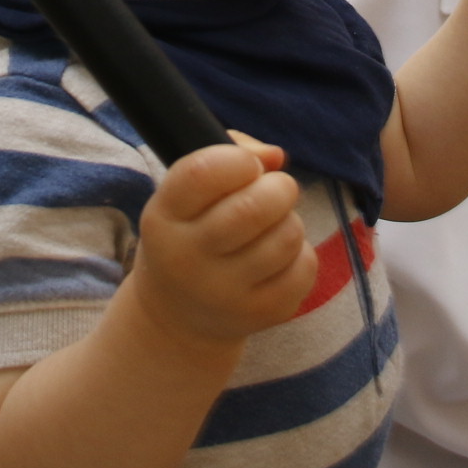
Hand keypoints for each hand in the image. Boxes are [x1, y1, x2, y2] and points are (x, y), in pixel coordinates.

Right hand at [133, 134, 316, 345]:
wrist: (177, 314)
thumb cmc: (192, 230)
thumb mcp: (188, 192)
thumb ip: (229, 153)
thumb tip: (275, 156)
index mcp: (164, 217)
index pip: (202, 173)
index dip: (239, 160)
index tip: (248, 166)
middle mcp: (186, 259)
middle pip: (253, 208)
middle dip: (279, 186)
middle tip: (276, 190)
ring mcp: (223, 293)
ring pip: (286, 235)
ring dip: (290, 220)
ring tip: (273, 226)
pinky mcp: (259, 314)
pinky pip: (304, 267)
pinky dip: (301, 253)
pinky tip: (279, 257)